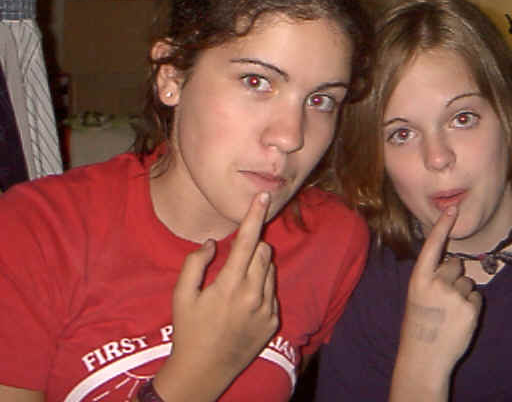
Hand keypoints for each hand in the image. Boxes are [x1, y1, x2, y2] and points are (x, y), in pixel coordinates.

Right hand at [153, 192, 278, 401]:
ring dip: (257, 267)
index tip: (264, 196)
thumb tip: (210, 244)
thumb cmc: (188, 331)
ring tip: (235, 286)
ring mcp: (267, 309)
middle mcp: (254, 295)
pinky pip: (272, 292)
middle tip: (233, 261)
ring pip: (270, 270)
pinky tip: (242, 305)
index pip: (248, 240)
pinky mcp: (274, 321)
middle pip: (264, 251)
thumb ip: (194, 264)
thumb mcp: (181, 296)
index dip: (255, 215)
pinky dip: (261, 289)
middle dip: (251, 247)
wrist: (204, 371)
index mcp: (231, 285)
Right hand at [390, 206, 481, 400]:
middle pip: (456, 265)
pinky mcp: (471, 309)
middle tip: (442, 301)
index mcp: (419, 278)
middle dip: (453, 278)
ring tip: (449, 314)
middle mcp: (436, 283)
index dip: (442, 226)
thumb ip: (432, 278)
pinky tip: (459, 321)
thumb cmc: (420, 325)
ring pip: (468, 282)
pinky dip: (471, 308)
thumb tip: (452, 264)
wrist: (423, 358)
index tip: (453, 208)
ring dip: (462, 295)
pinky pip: (477, 298)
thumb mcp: (418, 296)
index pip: (432, 246)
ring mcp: (454, 295)